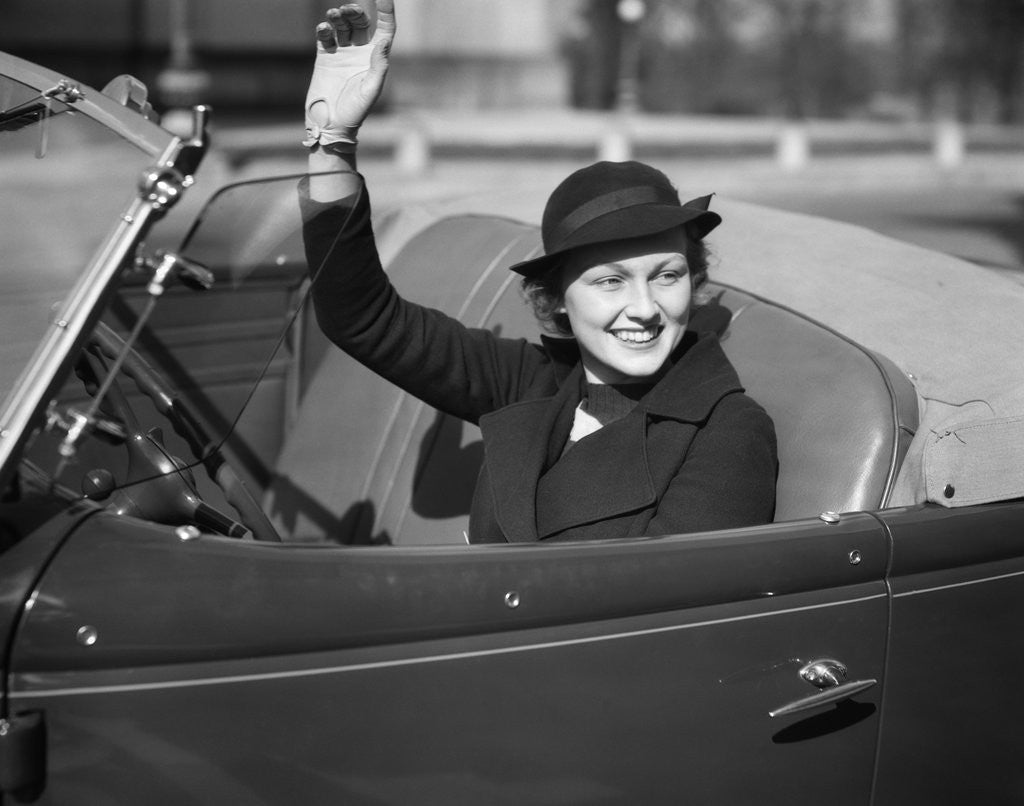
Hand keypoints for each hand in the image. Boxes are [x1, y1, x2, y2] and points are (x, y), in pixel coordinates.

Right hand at [303, 2, 395, 150]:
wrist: (331, 124)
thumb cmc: (355, 111)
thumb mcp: (370, 90)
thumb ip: (378, 66)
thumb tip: (384, 41)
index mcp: (375, 59)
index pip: (384, 29)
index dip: (386, 12)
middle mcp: (360, 53)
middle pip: (360, 23)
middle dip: (355, 12)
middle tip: (348, 10)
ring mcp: (342, 53)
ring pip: (342, 26)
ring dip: (338, 17)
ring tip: (334, 15)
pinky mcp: (325, 57)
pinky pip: (325, 36)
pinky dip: (324, 29)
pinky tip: (324, 29)